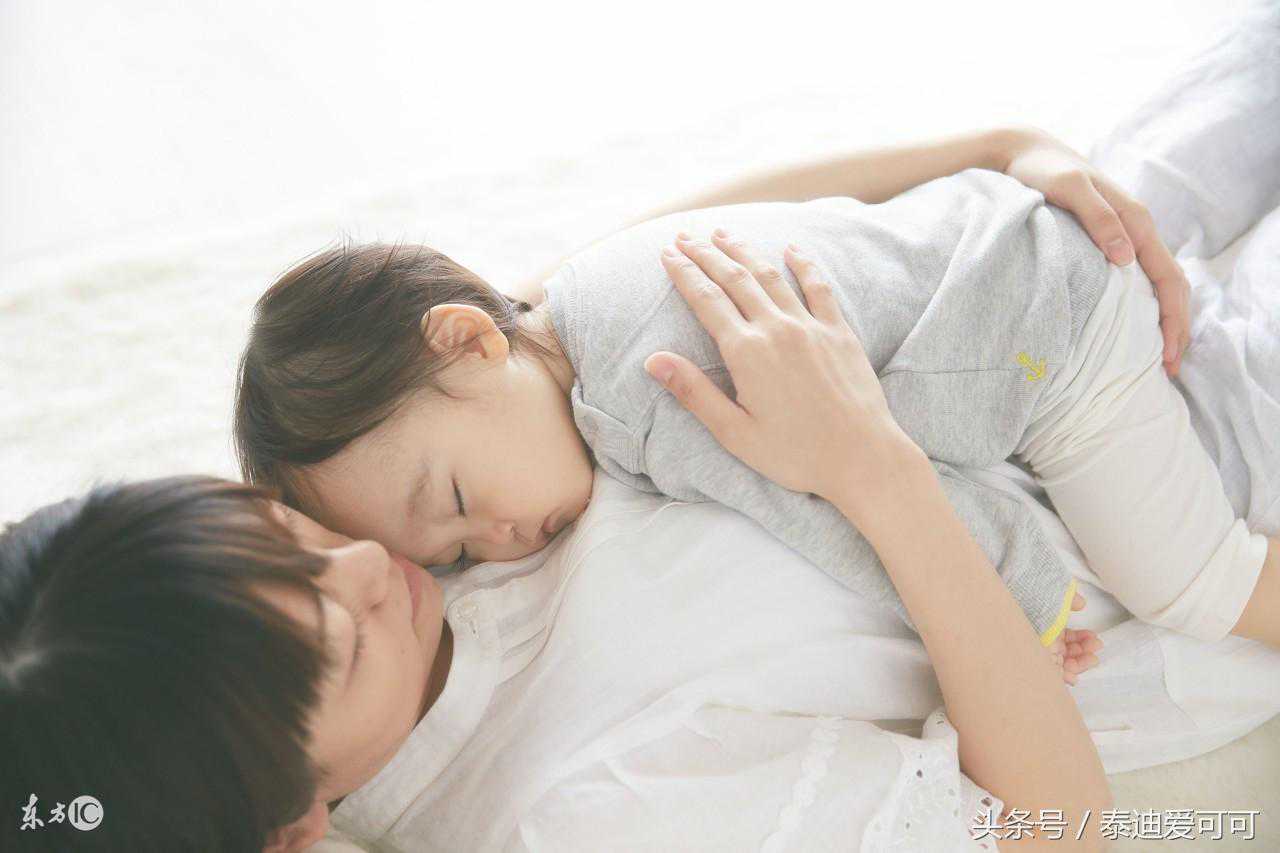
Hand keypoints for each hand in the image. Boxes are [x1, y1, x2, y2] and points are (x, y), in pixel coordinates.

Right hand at [644, 230, 923, 506]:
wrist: (863, 457)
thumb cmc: (796, 454)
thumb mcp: (734, 432)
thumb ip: (693, 392)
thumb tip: (653, 360)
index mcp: (747, 352)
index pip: (707, 300)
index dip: (684, 273)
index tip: (668, 253)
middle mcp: (777, 329)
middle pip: (735, 279)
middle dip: (707, 254)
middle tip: (686, 236)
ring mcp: (811, 326)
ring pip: (771, 275)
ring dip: (744, 251)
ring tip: (724, 234)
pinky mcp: (839, 332)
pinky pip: (818, 287)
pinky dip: (803, 264)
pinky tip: (791, 248)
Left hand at [999, 125, 1191, 376]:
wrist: (1023, 152)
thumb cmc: (1042, 171)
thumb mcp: (1068, 190)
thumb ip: (1098, 219)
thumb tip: (1126, 259)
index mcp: (1135, 220)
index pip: (1169, 279)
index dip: (1173, 320)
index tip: (1166, 358)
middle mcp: (1136, 229)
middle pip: (1169, 286)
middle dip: (1173, 329)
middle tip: (1166, 372)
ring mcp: (1122, 234)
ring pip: (1155, 283)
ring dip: (1160, 320)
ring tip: (1154, 358)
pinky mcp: (1105, 239)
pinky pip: (1135, 278)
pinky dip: (1142, 306)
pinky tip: (1130, 327)